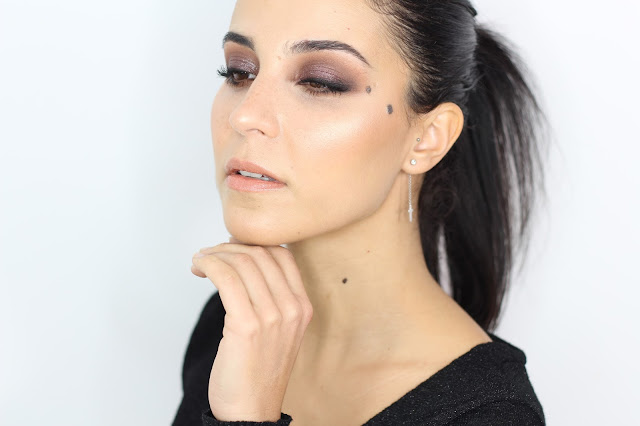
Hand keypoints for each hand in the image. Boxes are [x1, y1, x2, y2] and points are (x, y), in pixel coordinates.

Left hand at [191, 237, 312, 421]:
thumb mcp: (277, 331)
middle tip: (209, 254)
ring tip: (200, 261)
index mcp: (302, 307)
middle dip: (229, 246)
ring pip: (242, 261)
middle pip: (260, 254)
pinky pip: (225, 277)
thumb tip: (242, 261)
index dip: (254, 242)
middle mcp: (292, 308)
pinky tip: (198, 268)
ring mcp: (272, 317)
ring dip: (214, 254)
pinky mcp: (247, 325)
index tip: (232, 245)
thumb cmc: (257, 374)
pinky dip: (208, 265)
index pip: (283, 254)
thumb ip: (269, 298)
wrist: (250, 412)